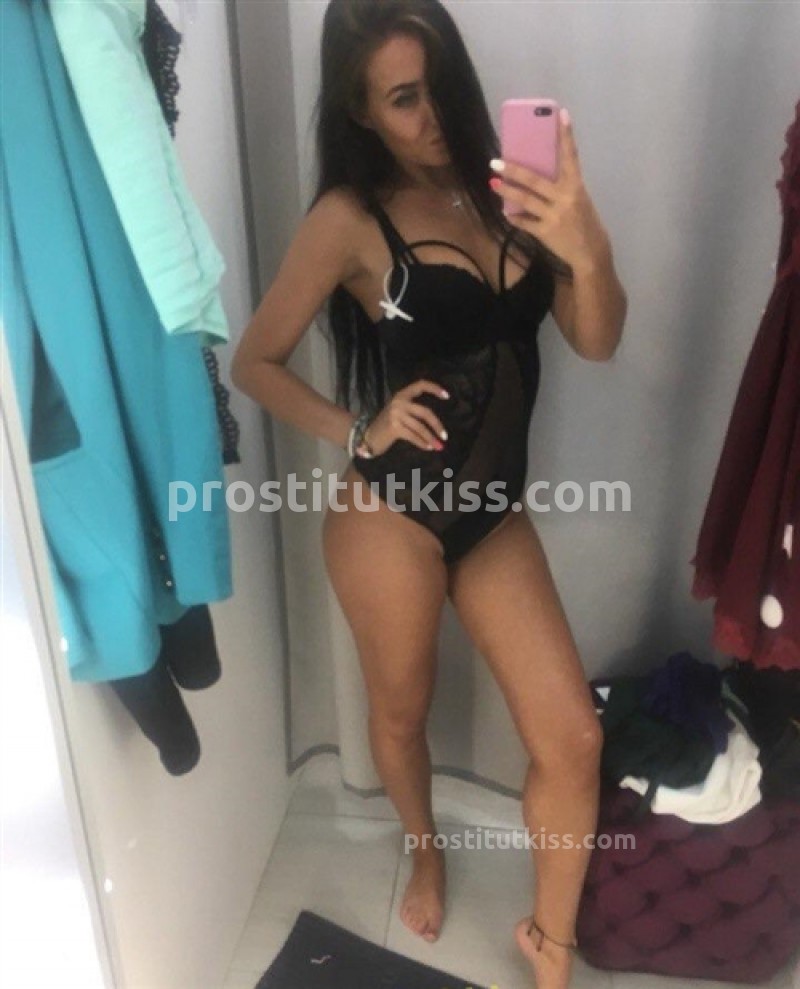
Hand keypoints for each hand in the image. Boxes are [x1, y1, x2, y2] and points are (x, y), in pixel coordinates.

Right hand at [363, 379, 449, 455]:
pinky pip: (413, 436)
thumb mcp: (398, 412)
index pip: (420, 385)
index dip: (434, 389)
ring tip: (439, 446)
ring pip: (420, 427)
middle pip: (425, 412)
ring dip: (431, 438)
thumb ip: (413, 410)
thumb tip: (436, 422)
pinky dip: (422, 443)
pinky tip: (428, 447)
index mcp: (401, 395)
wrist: (368, 436)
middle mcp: (399, 402)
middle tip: (445, 436)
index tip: (447, 396)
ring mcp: (396, 415)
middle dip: (437, 425)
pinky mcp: (394, 427)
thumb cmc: (386, 425)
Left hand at [489, 108, 610, 272]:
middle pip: (534, 180)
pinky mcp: (545, 233)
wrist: (591, 254)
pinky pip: (524, 223)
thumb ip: (562, 188)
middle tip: (496, 161)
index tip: (560, 114)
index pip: (570, 157)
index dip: (566, 136)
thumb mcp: (580, 201)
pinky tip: (505, 213)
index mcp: (576, 187)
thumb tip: (538, 178)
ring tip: (493, 182)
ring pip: (525, 200)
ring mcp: (554, 216)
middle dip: (514, 170)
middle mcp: (564, 199)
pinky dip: (514, 217)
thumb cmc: (585, 223)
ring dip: (507, 191)